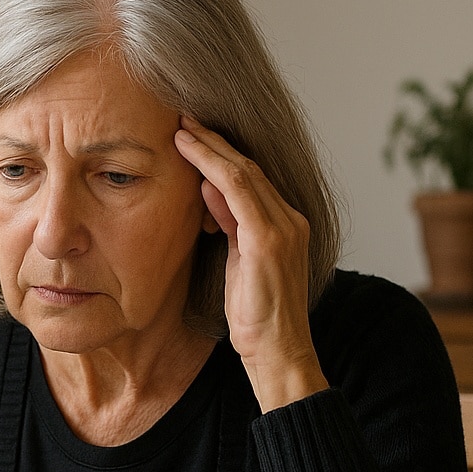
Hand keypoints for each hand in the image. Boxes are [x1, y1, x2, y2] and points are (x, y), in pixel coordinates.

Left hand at [174, 116, 328, 410]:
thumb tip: (208, 191)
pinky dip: (213, 167)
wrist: (278, 353)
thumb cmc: (257, 317)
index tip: (193, 134)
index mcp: (286, 225)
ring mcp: (283, 228)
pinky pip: (239, 191)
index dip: (221, 153)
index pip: (251, 178)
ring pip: (244, 172)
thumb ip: (229, 226)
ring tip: (182, 127)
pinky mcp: (269, 240)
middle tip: (183, 117)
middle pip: (249, 167)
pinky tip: (191, 153)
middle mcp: (290, 220)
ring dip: (210, 147)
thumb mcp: (238, 264)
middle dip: (214, 140)